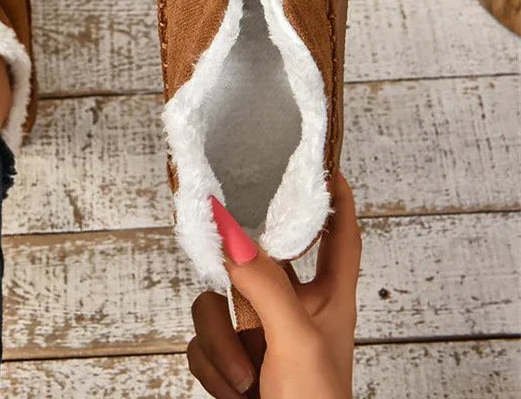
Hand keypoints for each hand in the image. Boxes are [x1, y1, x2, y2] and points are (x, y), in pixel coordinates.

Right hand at [187, 172, 361, 397]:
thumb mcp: (295, 339)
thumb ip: (262, 280)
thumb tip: (230, 227)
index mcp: (329, 297)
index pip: (340, 234)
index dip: (336, 198)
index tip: (321, 163)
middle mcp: (291, 307)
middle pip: (255, 258)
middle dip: (236, 266)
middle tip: (222, 248)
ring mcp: (257, 332)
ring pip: (214, 301)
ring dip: (221, 342)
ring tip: (244, 377)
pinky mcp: (229, 355)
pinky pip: (199, 337)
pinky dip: (211, 365)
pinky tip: (233, 389)